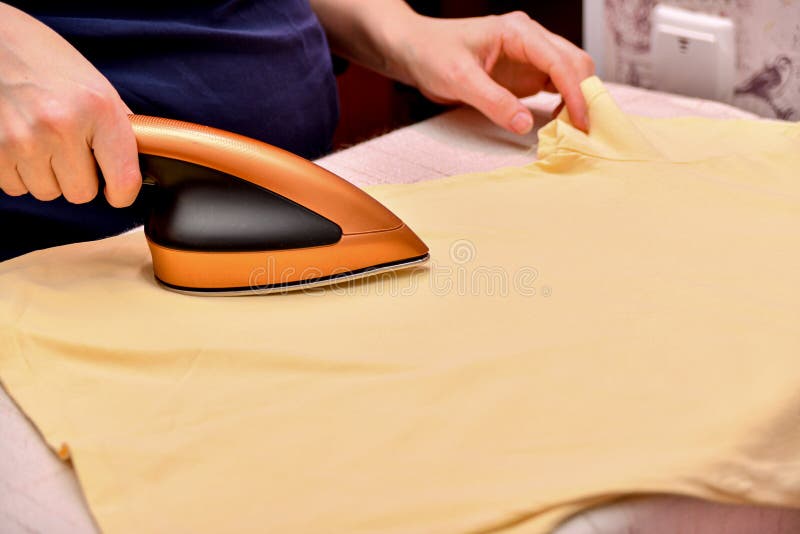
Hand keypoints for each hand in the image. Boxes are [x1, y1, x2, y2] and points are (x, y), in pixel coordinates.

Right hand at [0, 3, 140, 205]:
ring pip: (47, 192)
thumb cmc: (47, 61)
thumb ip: (119, 129)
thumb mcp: (97, 86)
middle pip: (81, 193)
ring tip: (41, 139)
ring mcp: (23, 140)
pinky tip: (19, 142)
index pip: (124, 181)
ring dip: (47, 175)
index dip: (122, 194)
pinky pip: (16, 187)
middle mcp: (61, 126)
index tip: (116, 190)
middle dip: (78, 177)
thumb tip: (139, 166)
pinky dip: (19, 172)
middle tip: (68, 147)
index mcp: (98, 109)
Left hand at [392, 12, 594, 133]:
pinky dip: (564, 103)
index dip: (575, 92)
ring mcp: (530, 56)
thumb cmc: (432, 54)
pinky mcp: (525, 72)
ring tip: (571, 129)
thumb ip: (493, 101)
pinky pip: (556, 85)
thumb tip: (526, 125)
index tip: (580, 122)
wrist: (414, 50)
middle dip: (584, 95)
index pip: (560, 61)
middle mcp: (530, 39)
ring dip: (577, 99)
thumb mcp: (459, 79)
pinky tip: (557, 122)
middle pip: (575, 63)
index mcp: (518, 31)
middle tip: (581, 131)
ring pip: (570, 74)